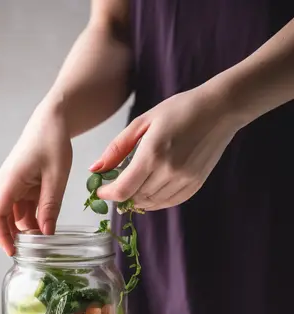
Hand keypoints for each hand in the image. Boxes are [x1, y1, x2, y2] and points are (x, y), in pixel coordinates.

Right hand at [0, 101, 72, 254]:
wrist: (51, 121)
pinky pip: (22, 207)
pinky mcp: (19, 185)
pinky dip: (33, 218)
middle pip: (5, 219)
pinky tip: (46, 226)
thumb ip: (50, 206)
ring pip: (15, 215)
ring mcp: (11, 186)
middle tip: (38, 254)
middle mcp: (4, 186)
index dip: (2, 237)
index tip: (13, 253)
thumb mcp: (56, 177)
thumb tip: (46, 234)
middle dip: (18, 237)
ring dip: (28, 228)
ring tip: (46, 242)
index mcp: (8, 182)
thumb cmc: (52, 142)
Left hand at [90, 84, 238, 210]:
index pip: (122, 190)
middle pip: (135, 198)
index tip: (100, 189)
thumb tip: (94, 169)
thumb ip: (116, 148)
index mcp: (152, 154)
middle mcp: (169, 171)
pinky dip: (154, 201)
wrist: (220, 108)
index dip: (107, 194)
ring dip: (136, 199)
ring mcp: (184, 180)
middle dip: (120, 195)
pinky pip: (168, 203)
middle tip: (115, 183)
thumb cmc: (179, 110)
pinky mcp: (195, 184)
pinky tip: (150, 188)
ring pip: (151, 203)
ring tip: (132, 184)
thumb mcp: (142, 122)